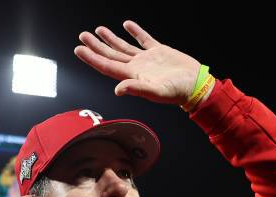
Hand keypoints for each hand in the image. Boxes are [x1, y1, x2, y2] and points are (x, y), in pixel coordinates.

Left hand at [74, 20, 201, 105]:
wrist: (196, 85)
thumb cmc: (177, 92)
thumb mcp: (156, 92)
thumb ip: (137, 89)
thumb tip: (118, 90)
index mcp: (133, 75)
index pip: (106, 65)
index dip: (92, 58)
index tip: (78, 49)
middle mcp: (136, 67)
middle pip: (111, 55)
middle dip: (96, 46)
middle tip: (83, 36)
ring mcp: (147, 59)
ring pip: (124, 47)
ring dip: (110, 39)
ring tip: (98, 30)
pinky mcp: (159, 51)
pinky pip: (143, 39)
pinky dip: (135, 31)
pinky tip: (127, 25)